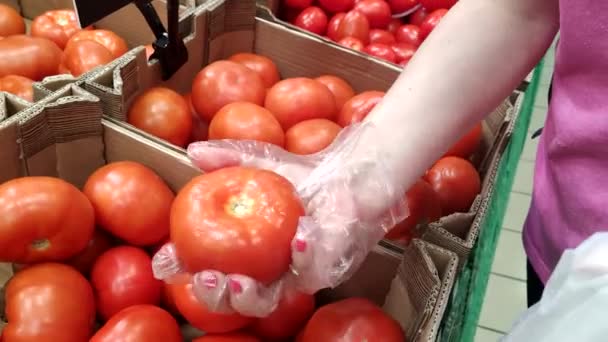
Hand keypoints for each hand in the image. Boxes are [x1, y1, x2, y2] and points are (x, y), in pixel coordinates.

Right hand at [152, 123, 407, 316]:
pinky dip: (303, 255)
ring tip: (236, 280)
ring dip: (247, 296)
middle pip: (233, 301)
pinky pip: (312, 272)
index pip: (207, 267)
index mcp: (246, 251)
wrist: (352, 175)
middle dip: (213, 297)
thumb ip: (229, 158)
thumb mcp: (263, 161)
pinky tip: (299, 236)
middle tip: (204, 278)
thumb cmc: (306, 175)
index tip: (165, 261)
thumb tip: (192, 151)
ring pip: (267, 302)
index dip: (183, 270)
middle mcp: (268, 270)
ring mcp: (296, 274)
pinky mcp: (326, 268)